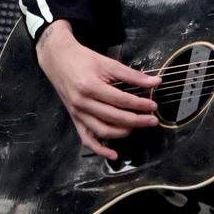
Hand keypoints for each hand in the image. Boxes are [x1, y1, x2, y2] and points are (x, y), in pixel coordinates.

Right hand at [36, 19, 160, 159]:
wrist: (59, 60)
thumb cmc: (83, 59)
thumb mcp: (108, 63)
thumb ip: (132, 75)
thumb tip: (155, 82)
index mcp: (90, 87)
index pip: (121, 100)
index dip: (139, 104)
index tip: (153, 106)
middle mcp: (82, 103)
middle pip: (114, 118)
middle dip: (136, 121)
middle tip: (152, 120)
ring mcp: (77, 113)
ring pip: (102, 131)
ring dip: (123, 132)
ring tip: (138, 127)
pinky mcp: (75, 119)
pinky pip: (87, 139)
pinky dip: (100, 149)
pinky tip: (114, 154)